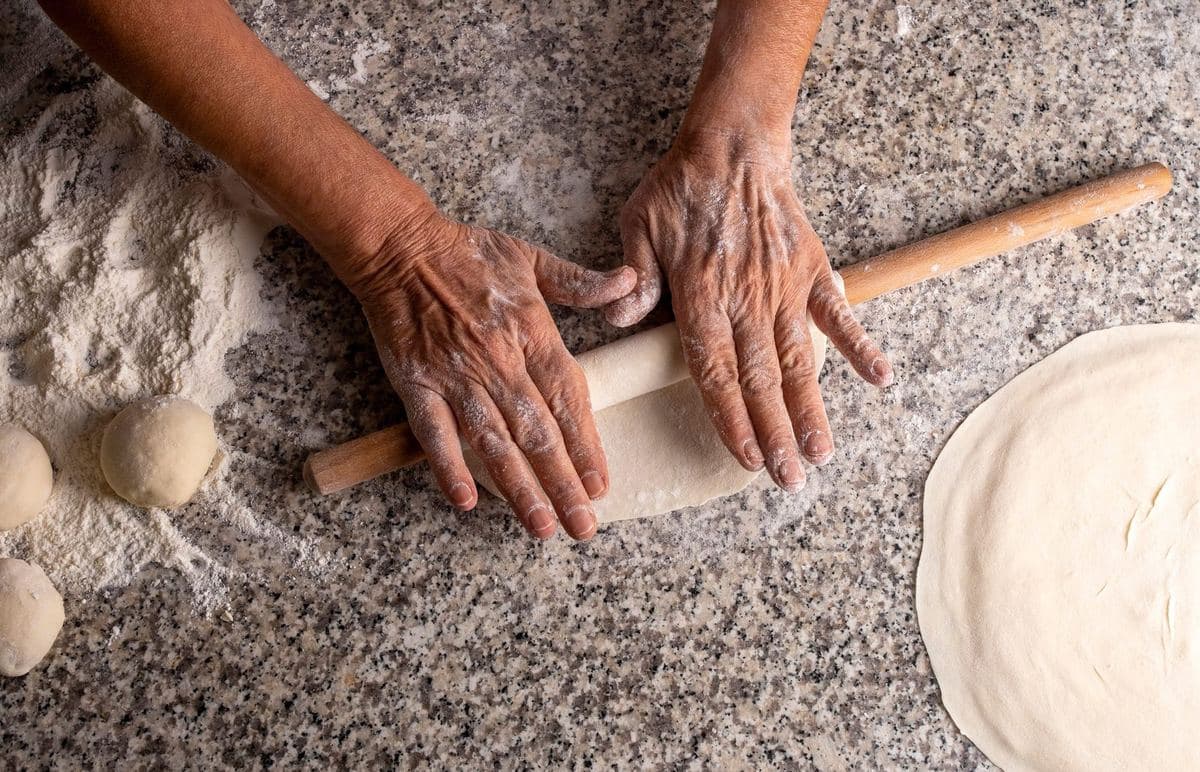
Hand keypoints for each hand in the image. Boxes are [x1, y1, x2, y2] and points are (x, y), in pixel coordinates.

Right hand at [356, 212, 635, 539]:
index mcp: (531, 332)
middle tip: (583, 526)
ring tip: (541, 526)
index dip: (585, 444)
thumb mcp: (532, 258)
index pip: (567, 398)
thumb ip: (582, 282)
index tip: (600, 483)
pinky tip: (466, 501)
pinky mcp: (417, 384)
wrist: (400, 247)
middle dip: (562, 483)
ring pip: (494, 442)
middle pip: (537, 432)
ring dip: (518, 488)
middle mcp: (498, 361)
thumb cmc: (469, 253)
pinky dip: (448, 466)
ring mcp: (456, 376)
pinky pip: (434, 433)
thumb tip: (631, 282)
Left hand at [606, 130, 892, 491]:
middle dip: (775, 434)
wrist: (733, 143)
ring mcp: (782, 286)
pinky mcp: (810, 268)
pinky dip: (859, 344)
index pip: (715, 371)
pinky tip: (880, 379)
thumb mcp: (638, 227)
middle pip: (760, 380)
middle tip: (790, 480)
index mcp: (700, 295)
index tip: (746, 458)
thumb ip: (634, 279)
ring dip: (811, 409)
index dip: (731, 418)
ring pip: (798, 359)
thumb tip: (619, 323)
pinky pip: (838, 312)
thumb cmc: (679, 189)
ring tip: (823, 453)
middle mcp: (745, 299)